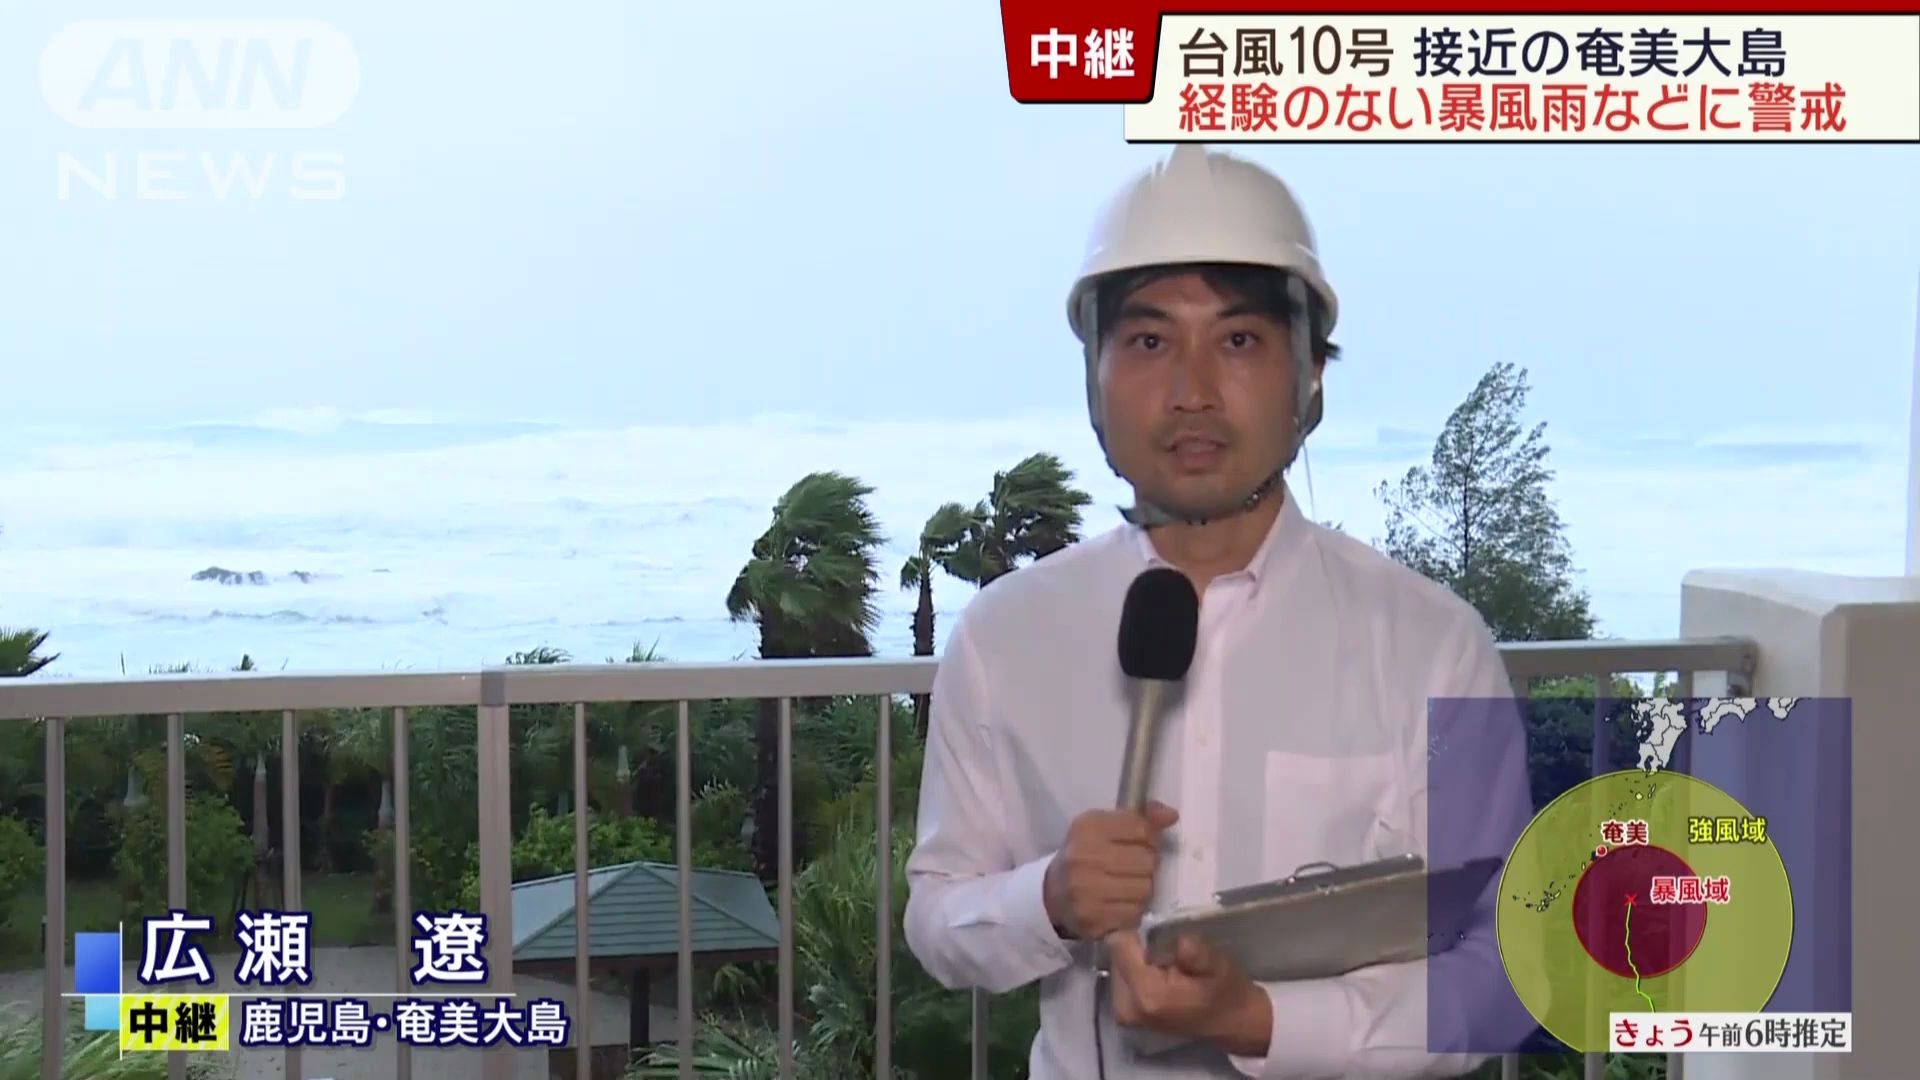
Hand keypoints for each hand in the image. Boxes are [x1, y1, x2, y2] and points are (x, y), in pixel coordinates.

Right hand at [1042, 802, 1178, 939]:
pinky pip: (1134, 913)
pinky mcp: (1092, 918)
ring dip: (1142, 889)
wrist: (1053, 894)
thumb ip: (1140, 819)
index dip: (1149, 838)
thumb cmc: (1086, 855)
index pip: (1142, 829)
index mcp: (1088, 827)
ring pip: (1145, 888)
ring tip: (1127, 886)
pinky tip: (1119, 904)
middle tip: (1133, 868)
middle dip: (1147, 865)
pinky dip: (1133, 910)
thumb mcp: (1105, 829)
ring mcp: (1086, 890)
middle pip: (1147, 860)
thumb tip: (1172, 815)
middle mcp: (1084, 856)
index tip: (1139, 844)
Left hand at [1105, 932, 1271, 1055]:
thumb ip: (1195, 952)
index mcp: (1147, 994)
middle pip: (1116, 954)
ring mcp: (1123, 1014)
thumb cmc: (1225, 992)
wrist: (1231, 1023)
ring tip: (1166, 966)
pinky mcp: (1124, 1014)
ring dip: (1138, 959)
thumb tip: (1178, 940)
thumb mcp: (1218, 965)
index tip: (1163, 937)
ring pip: (1117, 964)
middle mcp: (1126, 1006)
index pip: (1119, 944)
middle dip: (1139, 948)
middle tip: (1169, 954)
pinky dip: (1138, 971)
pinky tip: (1160, 976)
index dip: (1141, 934)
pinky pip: (1122, 977)